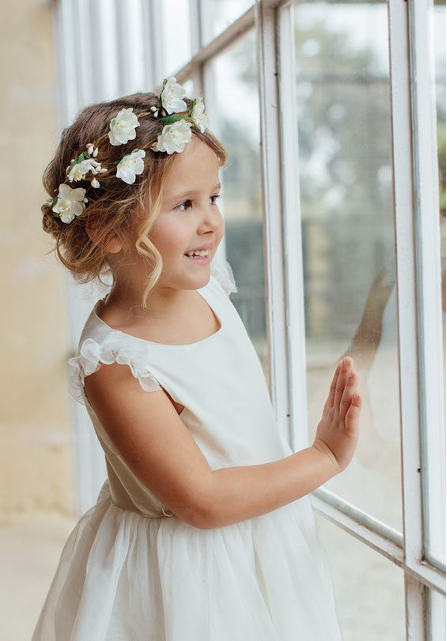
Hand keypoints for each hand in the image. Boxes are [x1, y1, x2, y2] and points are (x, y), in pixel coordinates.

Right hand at [312, 356, 361, 474]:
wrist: (323, 462)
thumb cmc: (328, 446)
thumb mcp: (329, 424)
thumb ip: (333, 411)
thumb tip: (335, 401)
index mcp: (331, 412)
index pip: (335, 390)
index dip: (339, 375)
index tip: (342, 362)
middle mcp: (336, 414)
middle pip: (339, 391)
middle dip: (344, 375)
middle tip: (347, 360)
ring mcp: (341, 422)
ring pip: (345, 401)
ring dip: (349, 386)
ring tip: (353, 372)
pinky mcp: (349, 432)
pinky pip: (352, 418)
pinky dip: (355, 406)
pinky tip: (358, 395)